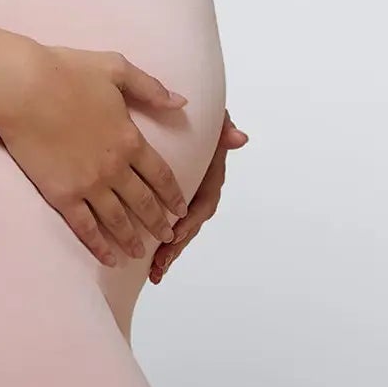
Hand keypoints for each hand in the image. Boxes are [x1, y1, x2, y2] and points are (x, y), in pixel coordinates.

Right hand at [0, 46, 192, 267]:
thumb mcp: (117, 68)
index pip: (160, 175)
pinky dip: (99, 245)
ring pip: (118, 220)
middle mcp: (115, 167)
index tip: (180, 209)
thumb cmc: (66, 71)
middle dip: (158, 222)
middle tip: (167, 236)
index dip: (172, 195)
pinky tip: (108, 258)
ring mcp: (89, 184)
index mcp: (130, 138)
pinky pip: (85, 227)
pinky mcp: (61, 194)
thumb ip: (151, 87)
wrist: (23, 86)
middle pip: (143, 202)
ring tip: (139, 253)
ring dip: (131, 239)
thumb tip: (182, 102)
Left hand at [148, 110, 248, 284]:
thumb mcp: (213, 119)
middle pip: (192, 224)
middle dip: (177, 246)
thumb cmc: (201, 117)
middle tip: (160, 263)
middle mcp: (200, 190)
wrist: (188, 113)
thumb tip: (240, 139)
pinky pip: (167, 224)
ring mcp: (186, 198)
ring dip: (168, 252)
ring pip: (180, 230)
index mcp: (210, 174)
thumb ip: (224, 129)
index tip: (176, 232)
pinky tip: (147, 264)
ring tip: (154, 273)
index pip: (204, 201)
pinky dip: (159, 244)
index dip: (191, 219)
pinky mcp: (170, 201)